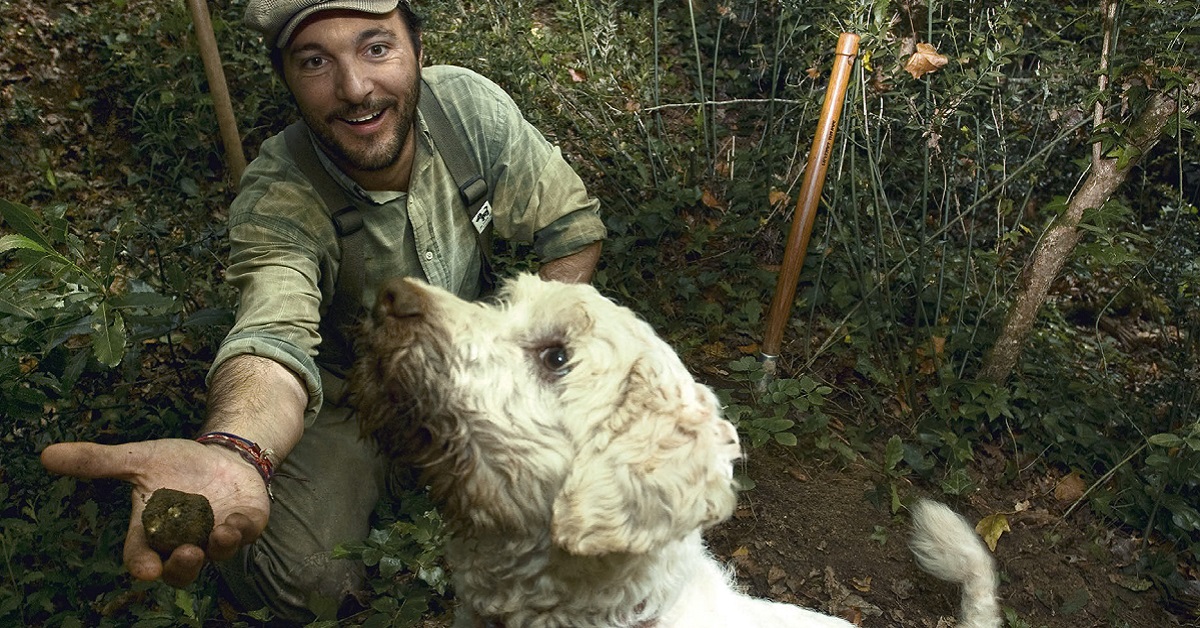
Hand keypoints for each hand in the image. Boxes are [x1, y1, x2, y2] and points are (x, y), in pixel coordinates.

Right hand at [40, 438, 271, 587]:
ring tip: (214, 539)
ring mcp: (216, 535)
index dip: (142, 564)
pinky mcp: (245, 524)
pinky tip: (235, 523)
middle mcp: (185, 540)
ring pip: (216, 556)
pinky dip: (240, 531)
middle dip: (182, 566)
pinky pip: (245, 534)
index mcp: (154, 530)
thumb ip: (98, 462)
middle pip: (180, 569)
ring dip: (215, 550)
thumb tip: (46, 455)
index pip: (142, 556)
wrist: (221, 454)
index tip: (144, 570)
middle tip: (185, 555)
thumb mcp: (138, 458)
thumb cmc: (176, 464)